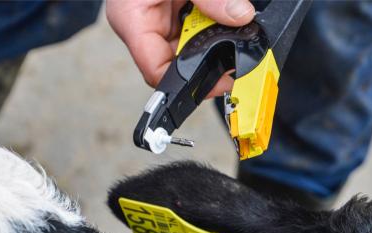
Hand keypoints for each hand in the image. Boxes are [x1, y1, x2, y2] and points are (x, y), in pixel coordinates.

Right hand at [106, 0, 254, 97]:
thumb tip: (241, 16)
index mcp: (131, 20)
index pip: (156, 71)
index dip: (190, 81)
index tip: (222, 77)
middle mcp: (142, 26)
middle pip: (176, 63)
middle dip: (206, 57)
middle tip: (235, 51)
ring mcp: (156, 21)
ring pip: (188, 47)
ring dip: (210, 39)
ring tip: (226, 24)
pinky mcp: (170, 13)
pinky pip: (192, 29)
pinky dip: (210, 24)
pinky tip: (218, 15)